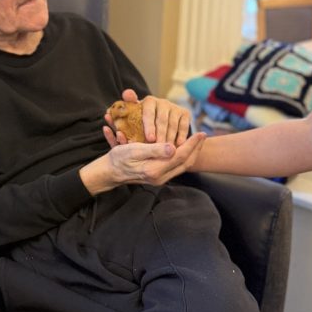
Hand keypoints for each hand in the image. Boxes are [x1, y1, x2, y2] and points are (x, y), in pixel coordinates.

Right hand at [81, 131, 205, 193]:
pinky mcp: (158, 176)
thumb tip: (173, 148)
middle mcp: (160, 177)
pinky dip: (183, 156)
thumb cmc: (118, 159)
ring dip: (191, 152)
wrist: (109, 172)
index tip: (200, 133)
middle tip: (203, 135)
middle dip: (196, 149)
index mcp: (155, 170)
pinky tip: (183, 147)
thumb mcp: (133, 150)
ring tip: (197, 140)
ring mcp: (160, 178)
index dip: (192, 144)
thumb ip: (154, 150)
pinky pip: (176, 166)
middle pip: (185, 163)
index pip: (180, 156)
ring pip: (182, 165)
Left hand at [104, 88, 190, 146]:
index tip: (149, 139)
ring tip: (168, 151)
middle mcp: (161, 102)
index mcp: (147, 102)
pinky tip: (179, 146)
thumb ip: (119, 119)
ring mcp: (174, 107)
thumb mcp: (130, 123)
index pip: (148, 110)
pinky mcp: (185, 113)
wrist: (163, 129)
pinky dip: (181, 136)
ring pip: (173, 123)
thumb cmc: (141, 127)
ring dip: (171, 137)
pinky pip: (184, 125)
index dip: (149, 124)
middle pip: (162, 119)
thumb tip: (106, 113)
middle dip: (161, 134)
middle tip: (159, 148)